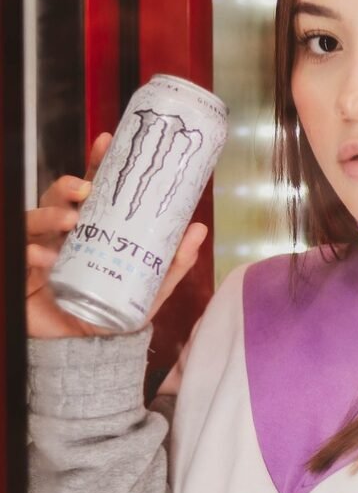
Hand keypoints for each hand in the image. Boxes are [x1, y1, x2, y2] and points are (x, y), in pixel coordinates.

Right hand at [26, 131, 207, 338]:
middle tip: (86, 191)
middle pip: (59, 194)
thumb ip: (173, 263)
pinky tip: (42, 256)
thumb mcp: (150, 289)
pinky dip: (33, 251)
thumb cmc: (115, 312)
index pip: (94, 188)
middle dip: (69, 185)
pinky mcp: (26, 270)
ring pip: (37, 216)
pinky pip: (24, 252)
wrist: (87, 351)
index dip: (97, 163)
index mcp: (95, 228)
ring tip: (70, 221)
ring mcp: (44, 247)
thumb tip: (198, 229)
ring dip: (51, 213)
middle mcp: (66, 232)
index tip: (106, 141)